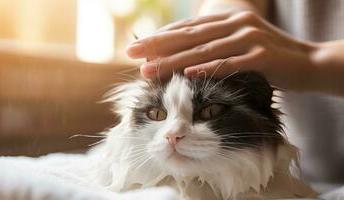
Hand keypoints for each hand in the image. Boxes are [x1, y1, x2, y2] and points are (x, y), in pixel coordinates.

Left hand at [126, 11, 319, 90]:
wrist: (308, 62)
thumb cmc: (268, 58)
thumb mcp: (238, 48)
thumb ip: (213, 49)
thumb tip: (182, 61)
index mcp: (228, 20)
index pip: (187, 29)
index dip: (161, 38)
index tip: (136, 48)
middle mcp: (236, 24)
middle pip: (189, 37)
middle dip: (158, 46)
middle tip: (131, 54)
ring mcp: (249, 38)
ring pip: (204, 50)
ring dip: (174, 60)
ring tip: (149, 69)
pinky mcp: (261, 56)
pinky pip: (229, 63)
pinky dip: (208, 68)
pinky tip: (187, 74)